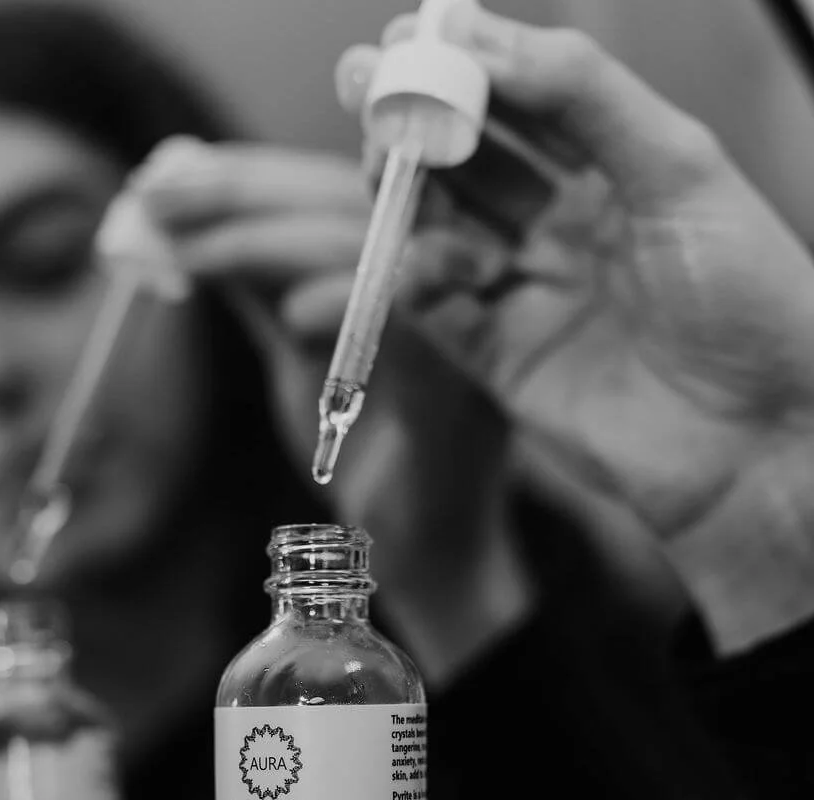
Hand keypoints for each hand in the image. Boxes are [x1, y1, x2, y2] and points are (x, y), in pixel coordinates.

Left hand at [135, 138, 531, 681]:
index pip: (337, 189)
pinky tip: (285, 315)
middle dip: (243, 192)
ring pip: (369, 248)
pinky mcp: (463, 395)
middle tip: (155, 194)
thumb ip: (261, 288)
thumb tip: (186, 220)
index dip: (254, 173)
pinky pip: (403, 327)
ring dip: (266, 241)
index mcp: (426, 262)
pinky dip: (340, 308)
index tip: (169, 174)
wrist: (426, 555)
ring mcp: (470, 336)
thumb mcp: (301, 355)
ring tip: (186, 250)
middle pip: (352, 202)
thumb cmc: (372, 455)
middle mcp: (463, 284)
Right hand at [339, 6, 813, 651]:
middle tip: (361, 83)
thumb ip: (584, 94)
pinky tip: (430, 261)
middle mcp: (570, 227)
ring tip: (383, 162)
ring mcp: (533, 294)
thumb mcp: (680, 168)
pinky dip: (418, 277)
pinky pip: (436, 311)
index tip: (413, 33)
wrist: (755, 442)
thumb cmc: (749, 302)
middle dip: (414, 116)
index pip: (526, 98)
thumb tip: (484, 38)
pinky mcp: (503, 363)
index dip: (468, 61)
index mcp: (620, 170)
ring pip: (442, 227)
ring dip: (404, 189)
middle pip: (470, 157)